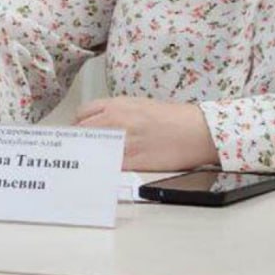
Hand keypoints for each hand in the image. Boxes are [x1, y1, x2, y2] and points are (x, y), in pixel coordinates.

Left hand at [75, 96, 217, 170]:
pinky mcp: (134, 161)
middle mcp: (116, 121)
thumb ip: (115, 112)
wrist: (197, 131)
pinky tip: (102, 170)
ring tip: (87, 160)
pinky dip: (103, 168)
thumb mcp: (138, 104)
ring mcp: (123, 141)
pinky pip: (109, 165)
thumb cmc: (172, 118)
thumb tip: (97, 123)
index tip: (77, 132)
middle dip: (78, 141)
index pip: (82, 114)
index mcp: (117, 105)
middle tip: (79, 149)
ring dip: (88, 155)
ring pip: (92, 150)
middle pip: (82, 132)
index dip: (78, 125)